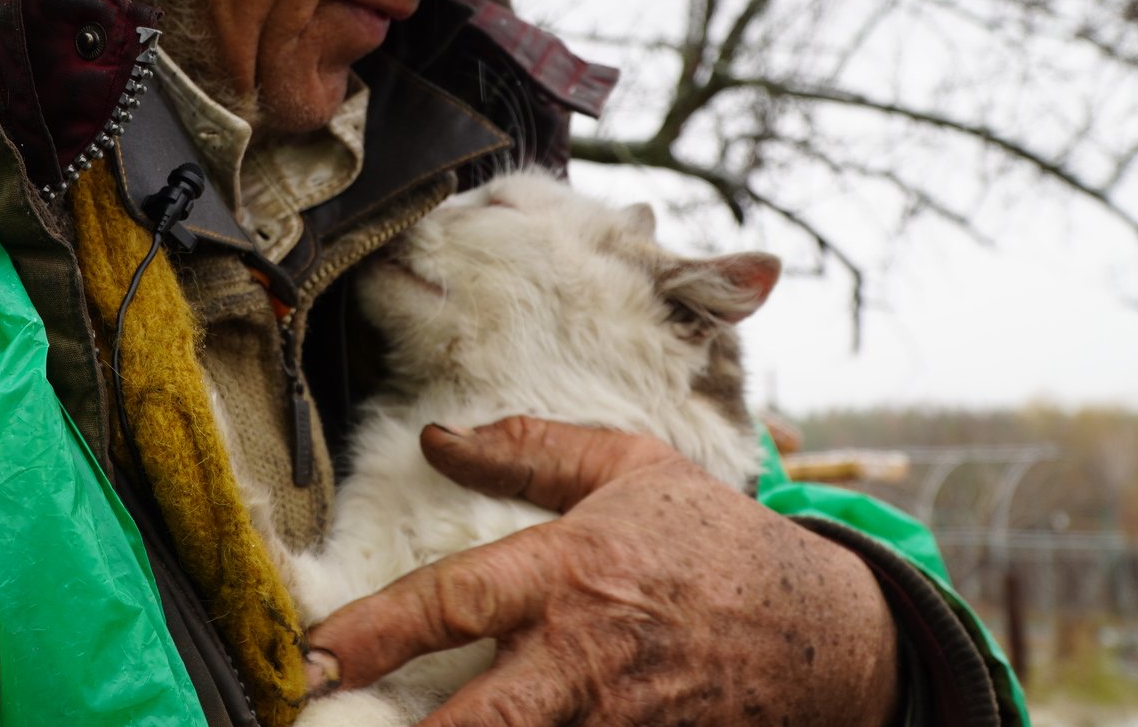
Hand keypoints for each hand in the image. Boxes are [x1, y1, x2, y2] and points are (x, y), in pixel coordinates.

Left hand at [301, 417, 899, 726]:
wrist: (825, 634)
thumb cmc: (713, 542)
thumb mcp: (631, 468)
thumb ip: (530, 451)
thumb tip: (439, 439)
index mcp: (571, 572)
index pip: (456, 601)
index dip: (377, 631)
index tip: (312, 653)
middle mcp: (582, 660)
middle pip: (479, 721)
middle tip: (324, 723)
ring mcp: (614, 723)